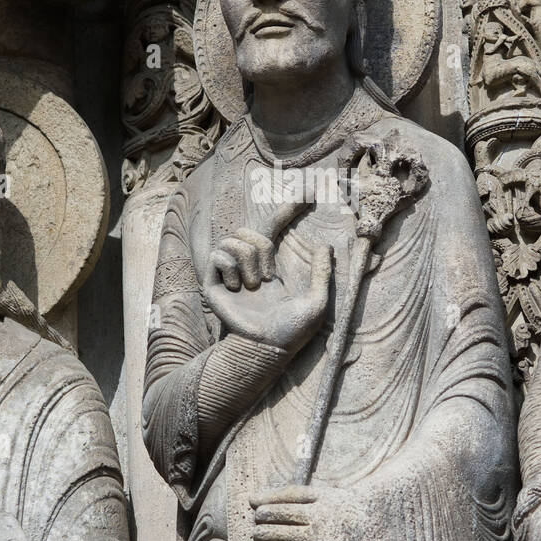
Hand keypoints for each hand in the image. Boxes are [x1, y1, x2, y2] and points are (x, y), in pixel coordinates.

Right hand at [204, 201, 332, 352]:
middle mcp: (248, 266)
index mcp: (271, 266)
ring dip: (249, 261)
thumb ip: (323, 274)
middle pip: (249, 230)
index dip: (287, 210)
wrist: (266, 347)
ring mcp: (229, 273)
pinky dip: (231, 269)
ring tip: (254, 286)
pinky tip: (237, 289)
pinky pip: (219, 255)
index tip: (305, 193)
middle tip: (269, 276)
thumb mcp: (317, 302)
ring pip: (234, 240)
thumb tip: (326, 247)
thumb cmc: (292, 330)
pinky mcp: (213, 282)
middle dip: (261, 247)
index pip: (275, 229)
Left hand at [250, 484, 360, 540]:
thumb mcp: (319, 494)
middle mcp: (314, 537)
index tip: (264, 516)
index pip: (268, 513)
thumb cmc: (343, 510)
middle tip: (264, 532)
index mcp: (313, 512)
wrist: (377, 536)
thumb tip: (251, 500)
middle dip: (259, 532)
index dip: (260, 514)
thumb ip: (285, 494)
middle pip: (266, 534)